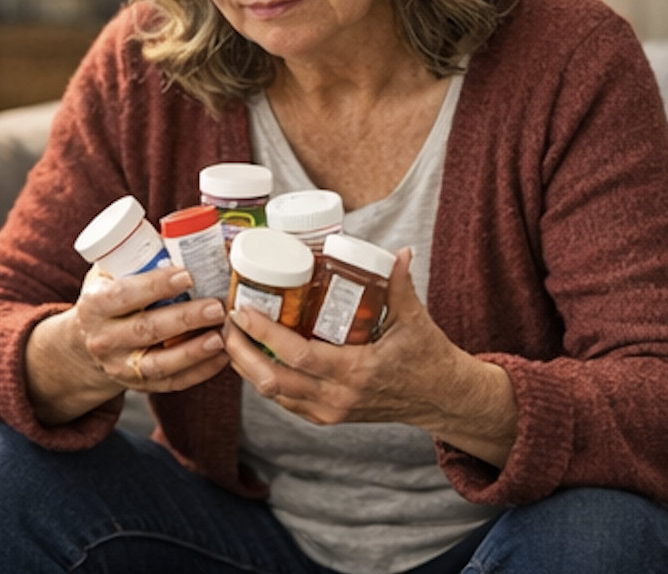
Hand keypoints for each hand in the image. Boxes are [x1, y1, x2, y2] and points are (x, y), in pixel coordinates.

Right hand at [26, 263, 228, 424]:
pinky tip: (222, 357)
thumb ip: (137, 255)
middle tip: (217, 305)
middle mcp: (103, 339)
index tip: (188, 275)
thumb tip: (187, 228)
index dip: (155, 286)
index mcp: (94, 305)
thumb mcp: (108, 272)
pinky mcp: (138, 385)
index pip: (124, 295)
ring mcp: (119, 366)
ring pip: (159, 363)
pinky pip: (170, 383)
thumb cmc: (109, 296)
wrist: (86, 341)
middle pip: (146, 330)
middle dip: (184, 319)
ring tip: (221, 336)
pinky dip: (198, 373)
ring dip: (193, 351)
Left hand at [223, 248, 517, 467]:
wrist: (442, 399)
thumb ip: (400, 284)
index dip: (265, 333)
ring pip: (273, 394)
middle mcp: (338, 398)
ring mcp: (331, 412)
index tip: (244, 309)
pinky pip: (286, 402)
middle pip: (272, 381)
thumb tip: (398, 251)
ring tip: (230, 336)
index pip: (298, 355)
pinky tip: (252, 357)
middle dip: (240, 352)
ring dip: (246, 367)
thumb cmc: (428, 357)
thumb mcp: (415, 319)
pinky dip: (264, 380)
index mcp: (357, 372)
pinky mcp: (328, 417)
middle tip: (226, 321)